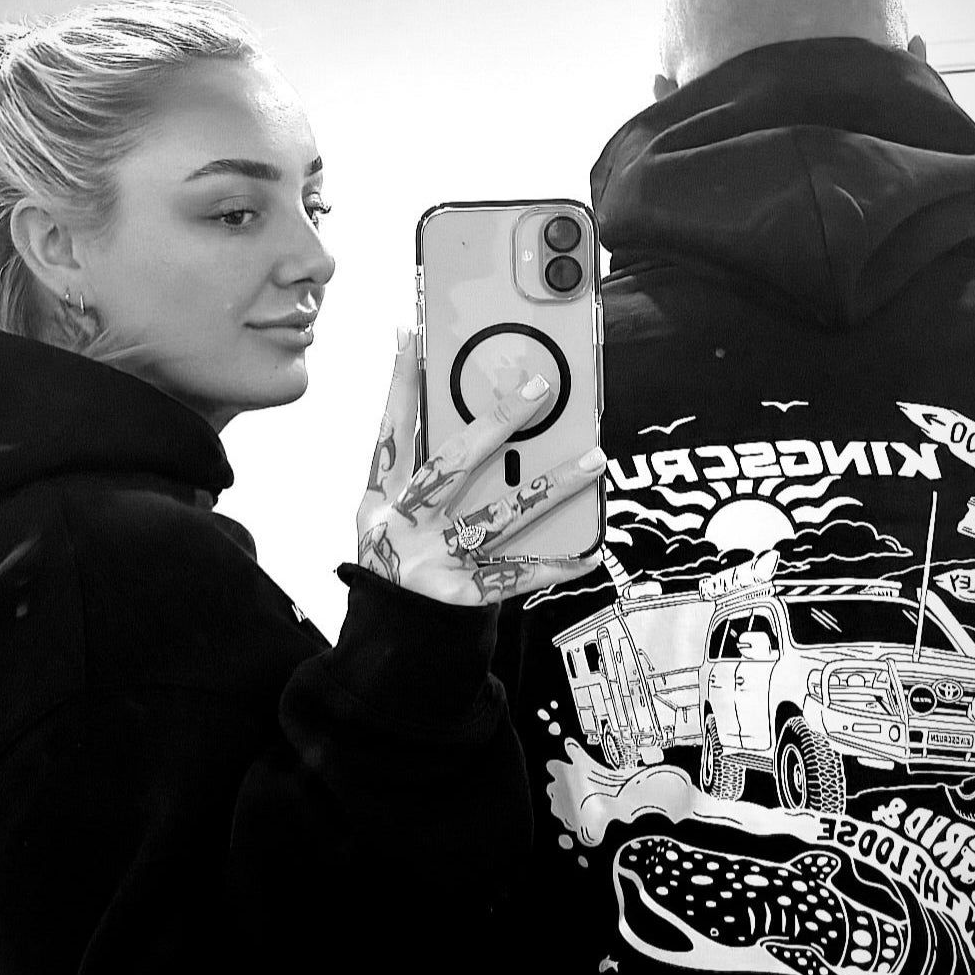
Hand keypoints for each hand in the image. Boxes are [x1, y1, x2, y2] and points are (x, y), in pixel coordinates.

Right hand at [357, 330, 605, 605]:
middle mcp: (405, 524)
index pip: (392, 430)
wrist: (386, 640)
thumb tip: (465, 419)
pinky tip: (587, 553)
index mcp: (382, 499)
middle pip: (453, 465)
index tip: (411, 334)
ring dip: (549, 487)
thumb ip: (417, 471)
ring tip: (593, 462)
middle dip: (496, 424)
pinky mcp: (461, 595)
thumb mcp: (383, 516)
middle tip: (538, 390)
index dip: (399, 383)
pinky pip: (515, 577)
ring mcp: (434, 558)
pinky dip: (552, 567)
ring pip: (498, 516)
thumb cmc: (395, 564)